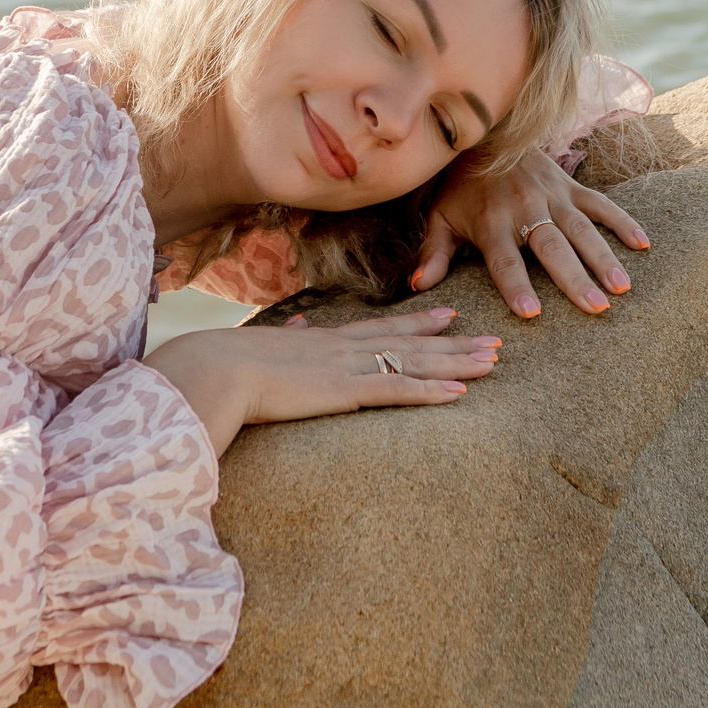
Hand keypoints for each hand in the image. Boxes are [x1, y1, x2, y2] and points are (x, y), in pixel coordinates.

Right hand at [142, 306, 501, 455]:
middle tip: (492, 339)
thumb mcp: (263, 342)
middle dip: (454, 342)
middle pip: (410, 342)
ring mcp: (347, 367)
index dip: (418, 322)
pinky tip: (461, 393)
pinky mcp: (344, 392)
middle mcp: (344, 348)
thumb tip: (297, 320)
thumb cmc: (226, 362)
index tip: (449, 313)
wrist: (214, 368)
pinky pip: (398, 391)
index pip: (382, 328)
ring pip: (414, 363)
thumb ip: (287, 333)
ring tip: (493, 361)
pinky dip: (431, 391)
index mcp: (325, 340)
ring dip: (456, 363)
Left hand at [414, 150, 648, 318]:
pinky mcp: (570, 186)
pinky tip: (644, 244)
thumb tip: (419, 286)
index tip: (531, 313)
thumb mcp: (440, 217)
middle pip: (551, 247)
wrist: (484, 134)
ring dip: (603, 256)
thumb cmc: (461, 187)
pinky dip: (623, 221)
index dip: (516, 285)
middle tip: (596, 308)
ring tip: (622, 287)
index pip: (504, 260)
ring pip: (582, 228)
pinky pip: (601, 203)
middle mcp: (524, 208)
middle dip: (574, 277)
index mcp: (491, 222)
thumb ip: (433, 253)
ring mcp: (552, 195)